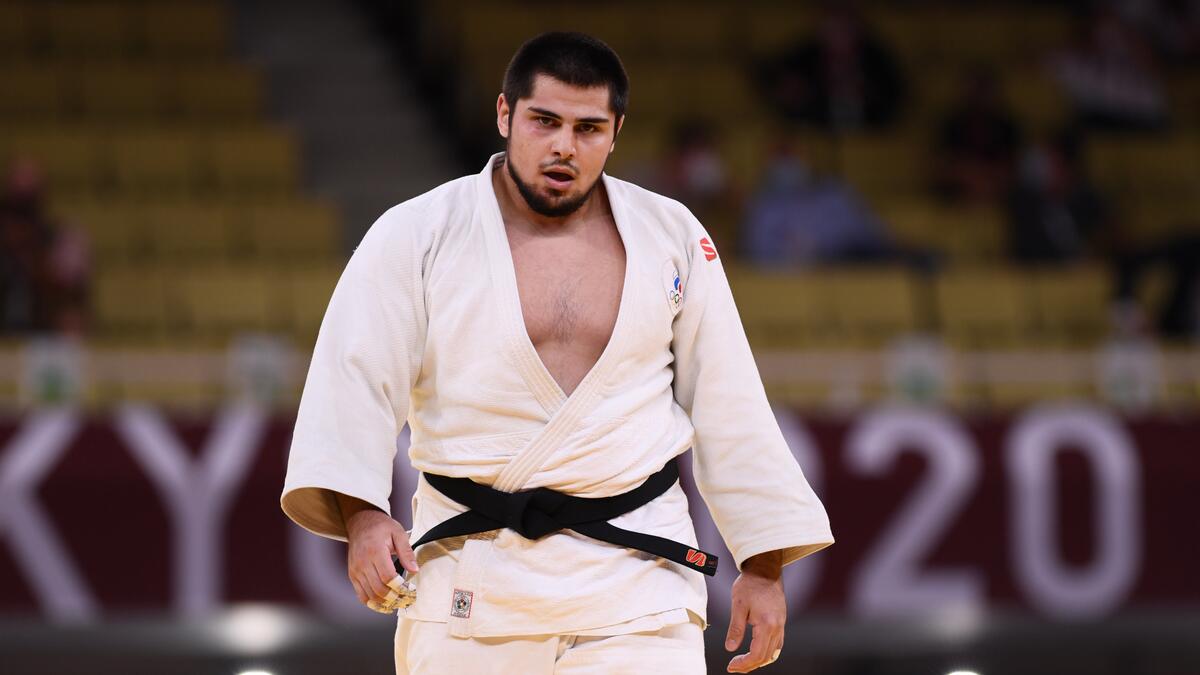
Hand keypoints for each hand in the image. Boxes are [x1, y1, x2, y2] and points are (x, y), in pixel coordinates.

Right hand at [339, 495, 418, 610]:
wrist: (360, 522)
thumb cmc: (380, 527)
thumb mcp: (398, 533)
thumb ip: (406, 552)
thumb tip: (414, 569)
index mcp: (374, 551)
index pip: (388, 577)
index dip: (400, 587)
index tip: (410, 591)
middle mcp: (362, 563)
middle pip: (379, 589)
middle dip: (395, 598)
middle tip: (407, 600)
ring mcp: (355, 570)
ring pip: (370, 596)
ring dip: (385, 603)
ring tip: (398, 603)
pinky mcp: (352, 575)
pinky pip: (361, 595)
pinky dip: (373, 603)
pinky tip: (385, 604)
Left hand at [725, 550, 785, 672]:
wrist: (765, 570)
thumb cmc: (750, 584)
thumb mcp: (738, 605)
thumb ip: (736, 628)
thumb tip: (730, 648)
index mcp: (767, 624)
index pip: (757, 654)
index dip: (744, 664)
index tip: (731, 666)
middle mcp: (777, 627)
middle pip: (766, 657)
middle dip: (749, 665)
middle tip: (733, 666)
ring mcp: (781, 625)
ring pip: (773, 653)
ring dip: (758, 660)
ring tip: (743, 662)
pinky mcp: (781, 621)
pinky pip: (777, 644)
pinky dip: (767, 653)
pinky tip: (756, 651)